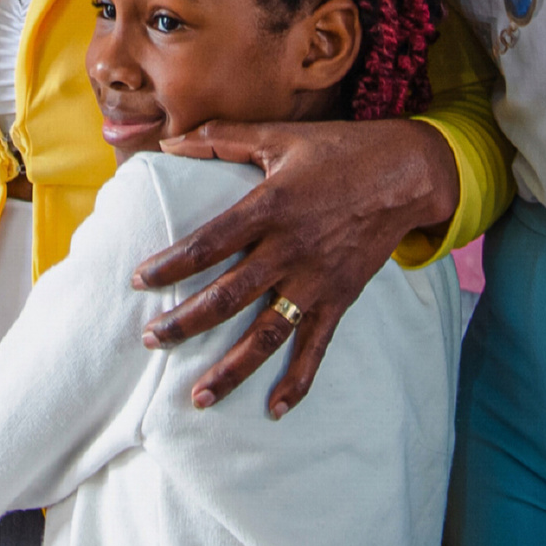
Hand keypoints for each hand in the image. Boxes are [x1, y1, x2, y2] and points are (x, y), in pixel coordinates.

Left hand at [133, 118, 457, 416]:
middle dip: (186, 322)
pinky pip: (316, 346)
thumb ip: (221, 138)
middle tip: (151, 339)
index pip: (209, 244)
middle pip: (229, 296)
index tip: (138, 281)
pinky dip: (298, 380)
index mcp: (270, 206)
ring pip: (268, 333)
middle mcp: (290, 249)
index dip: (171, 265)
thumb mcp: (279, 137)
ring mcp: (317, 279)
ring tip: (200, 397)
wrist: (406, 174)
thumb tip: (170, 139)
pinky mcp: (341, 299)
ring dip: (233, 368)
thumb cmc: (338, 150)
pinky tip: (275, 408)